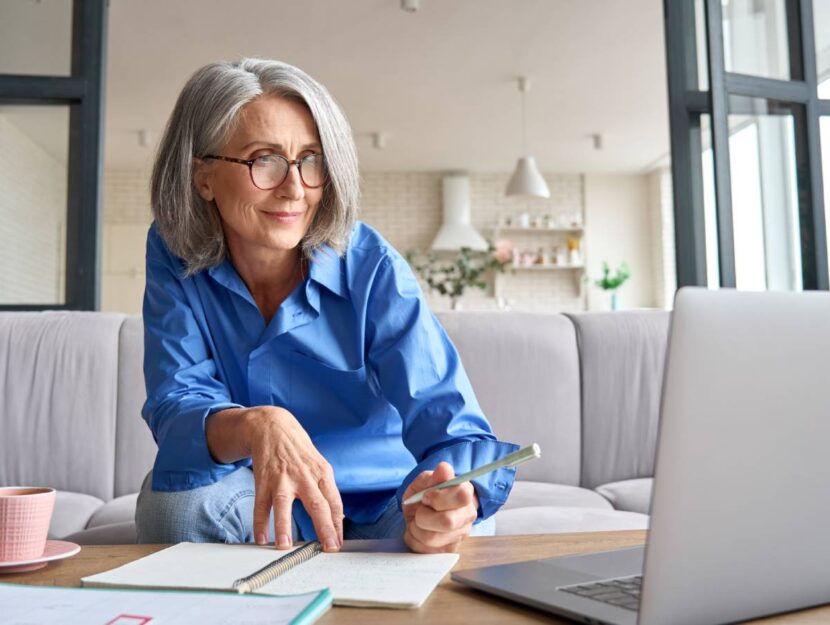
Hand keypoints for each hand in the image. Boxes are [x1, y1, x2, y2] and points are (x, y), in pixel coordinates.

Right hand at [244, 406, 342, 551]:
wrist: (273, 426)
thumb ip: (326, 490)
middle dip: (324, 528)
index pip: (334, 502)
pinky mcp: (264, 480)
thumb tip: (338, 517)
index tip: (338, 543)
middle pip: (317, 504)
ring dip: (284, 526)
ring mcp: (282, 478)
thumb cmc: (299, 451)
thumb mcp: (319, 465)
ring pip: (284, 504)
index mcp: (322, 473)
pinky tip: (261, 538)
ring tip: (285, 546)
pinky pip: (261, 504)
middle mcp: (304, 476)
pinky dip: (260, 523)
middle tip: (329, 548)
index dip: (338, 524)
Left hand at [402, 461, 478, 553]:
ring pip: (432, 538)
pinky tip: (418, 532)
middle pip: (447, 521)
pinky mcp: (449, 550)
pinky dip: (415, 540)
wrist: (423, 510)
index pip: (460, 496)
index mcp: (465, 493)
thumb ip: (433, 477)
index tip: (426, 496)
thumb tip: (444, 469)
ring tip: (416, 521)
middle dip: (423, 516)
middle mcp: (468, 515)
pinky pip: (426, 551)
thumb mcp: (425, 481)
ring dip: (416, 529)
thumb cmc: (426, 493)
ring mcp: (460, 535)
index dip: (438, 497)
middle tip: (419, 511)